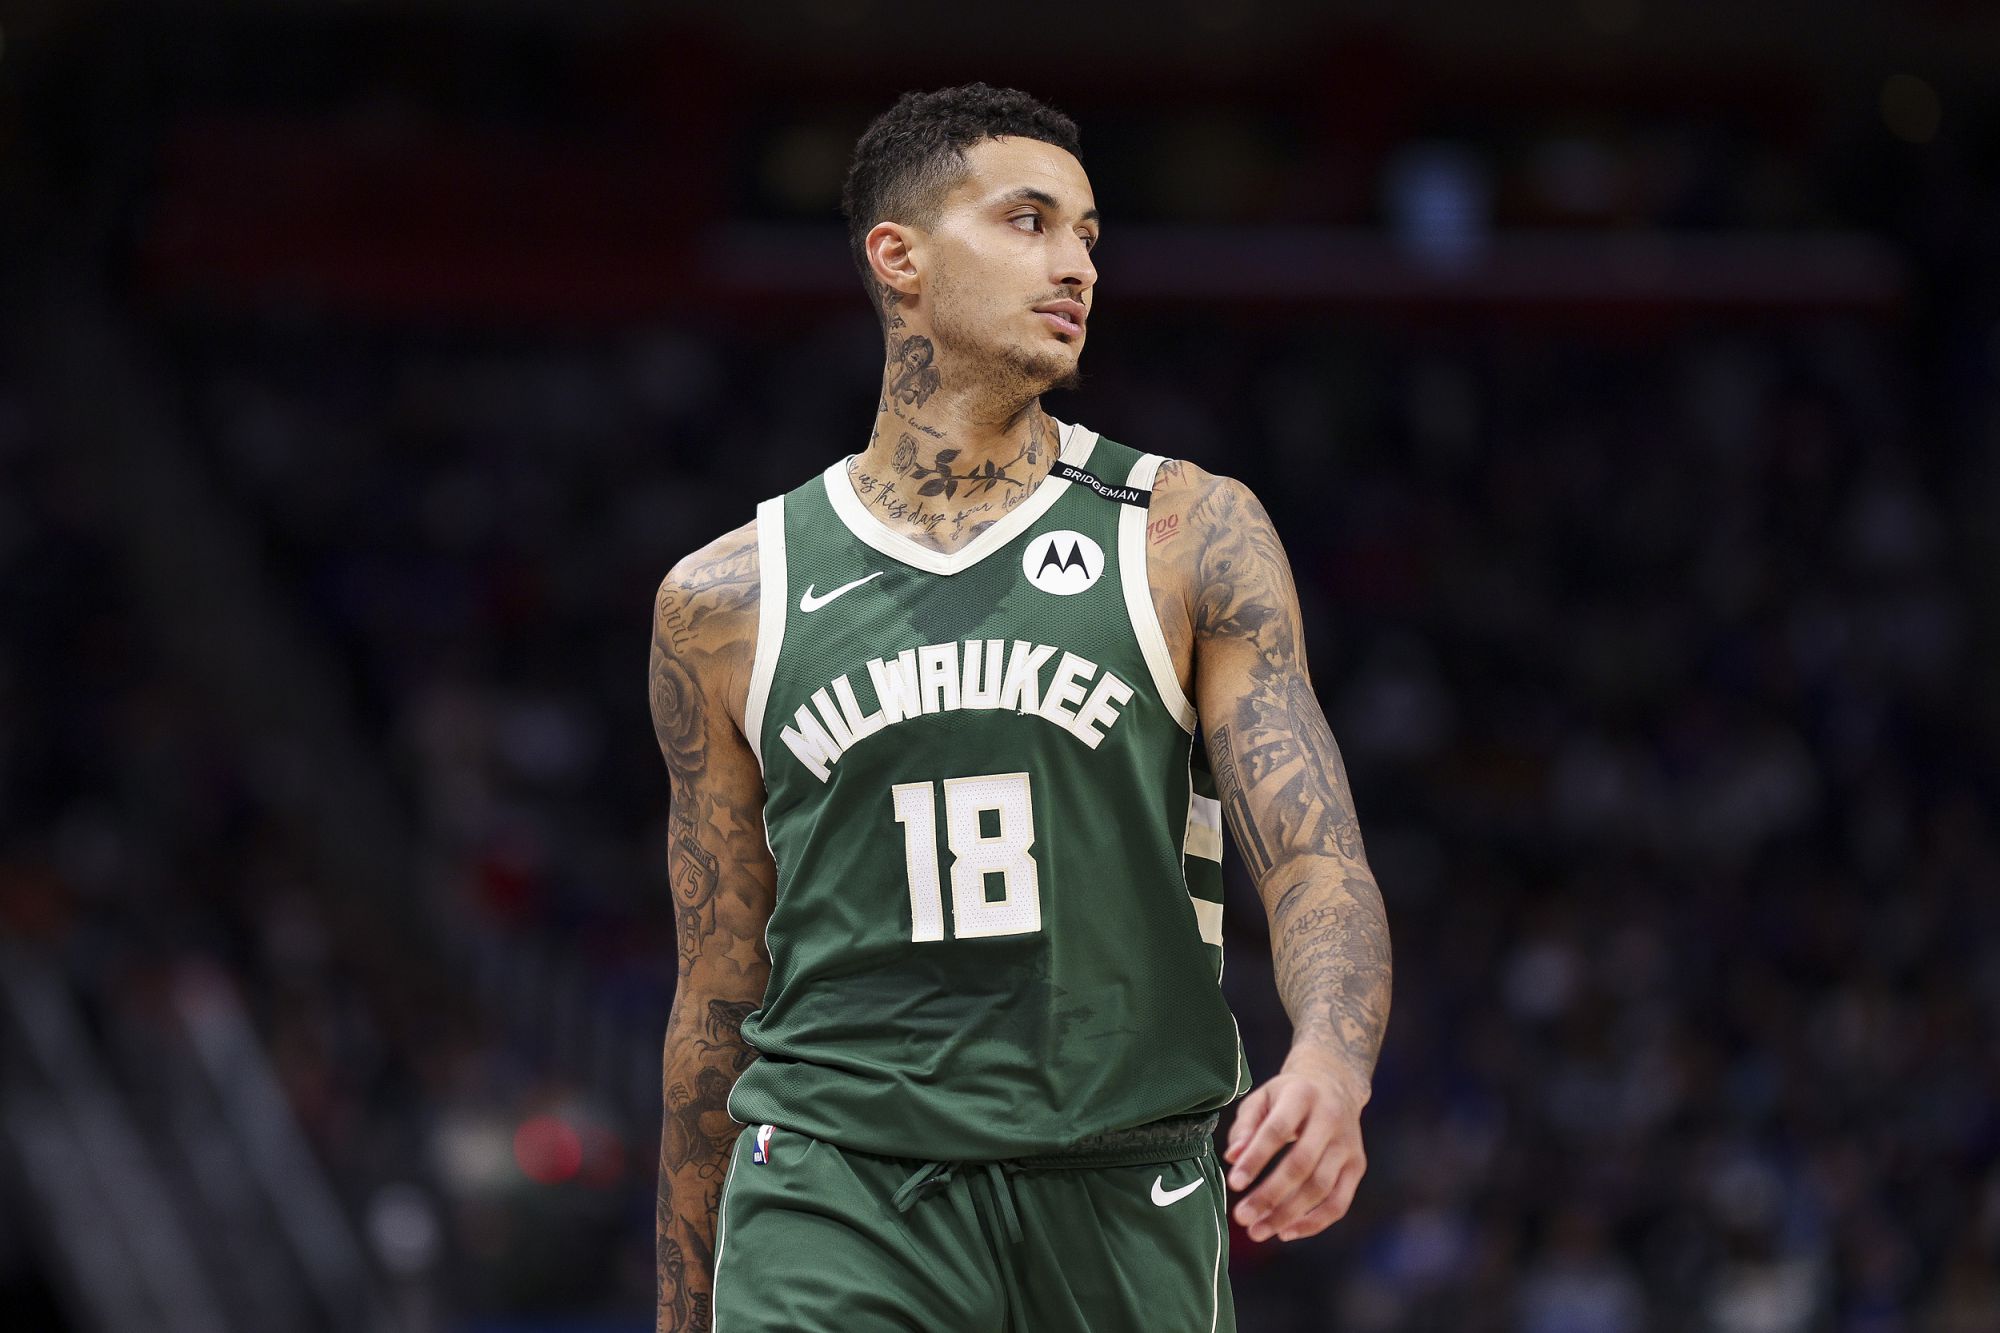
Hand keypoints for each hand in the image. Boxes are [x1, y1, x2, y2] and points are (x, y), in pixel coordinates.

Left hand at [1224, 1049, 1368, 1241]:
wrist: (1335, 1085)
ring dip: (1287, 1215)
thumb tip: (1233, 1158)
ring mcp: (1348, 1145)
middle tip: (1242, 1217)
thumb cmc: (1287, 1096)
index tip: (1234, 1184)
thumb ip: (1245, 1126)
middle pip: (1301, 1164)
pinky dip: (1313, 1223)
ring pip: (1320, 1188)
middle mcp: (1330, 1119)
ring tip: (1258, 1231)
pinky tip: (1285, 1232)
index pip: (1277, 1130)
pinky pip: (1338, 1203)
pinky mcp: (1358, 1166)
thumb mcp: (1262, 1098)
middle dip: (1270, 1195)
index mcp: (1302, 1094)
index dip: (1256, 1159)